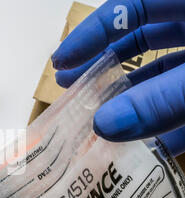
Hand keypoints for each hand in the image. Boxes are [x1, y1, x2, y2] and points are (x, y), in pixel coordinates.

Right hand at [51, 0, 184, 155]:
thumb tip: (104, 125)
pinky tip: (146, 148)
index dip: (91, 33)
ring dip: (130, 101)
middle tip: (70, 88)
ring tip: (99, 124)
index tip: (61, 61)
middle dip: (103, 66)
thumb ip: (162, 98)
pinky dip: (166, 125)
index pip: (129, 9)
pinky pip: (184, 103)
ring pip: (161, 74)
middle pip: (139, 40)